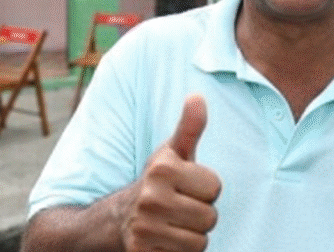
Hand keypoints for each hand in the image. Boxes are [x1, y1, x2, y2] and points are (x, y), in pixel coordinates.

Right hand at [123, 95, 220, 251]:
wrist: (118, 218)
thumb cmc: (157, 182)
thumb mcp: (173, 153)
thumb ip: (189, 127)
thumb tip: (198, 97)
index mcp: (162, 169)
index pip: (215, 187)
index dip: (204, 188)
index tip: (184, 186)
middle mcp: (151, 198)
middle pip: (210, 216)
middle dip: (199, 214)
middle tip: (178, 207)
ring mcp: (145, 228)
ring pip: (200, 241)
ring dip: (190, 235)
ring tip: (172, 223)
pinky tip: (164, 240)